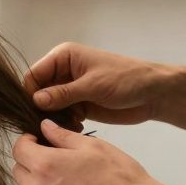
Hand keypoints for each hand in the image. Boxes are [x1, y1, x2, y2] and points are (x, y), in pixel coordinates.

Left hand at [12, 119, 166, 184]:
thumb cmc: (119, 176)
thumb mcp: (92, 146)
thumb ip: (62, 136)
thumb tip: (45, 127)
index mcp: (45, 165)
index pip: (18, 149)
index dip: (26, 141)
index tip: (37, 141)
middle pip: (19, 171)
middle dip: (31, 162)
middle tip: (52, 159)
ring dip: (37, 184)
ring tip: (62, 181)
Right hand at [24, 42, 176, 125]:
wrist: (154, 94)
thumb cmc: (126, 79)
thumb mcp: (93, 85)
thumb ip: (63, 93)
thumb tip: (36, 100)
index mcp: (63, 57)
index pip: (34, 75)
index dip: (31, 93)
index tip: (38, 110)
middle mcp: (63, 72)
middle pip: (38, 92)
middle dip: (43, 108)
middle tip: (52, 123)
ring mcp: (70, 89)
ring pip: (48, 107)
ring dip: (55, 118)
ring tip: (70, 125)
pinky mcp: (79, 105)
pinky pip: (61, 116)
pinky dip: (65, 124)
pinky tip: (77, 127)